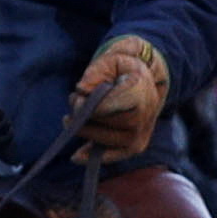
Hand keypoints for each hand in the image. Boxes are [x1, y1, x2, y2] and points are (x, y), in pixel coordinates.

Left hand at [71, 36, 166, 160]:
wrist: (145, 79)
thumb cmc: (122, 69)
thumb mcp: (109, 61)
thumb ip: (94, 73)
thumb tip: (81, 91)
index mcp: (140, 89)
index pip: (111, 105)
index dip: (91, 106)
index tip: (78, 98)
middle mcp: (145, 114)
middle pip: (107, 124)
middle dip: (84, 117)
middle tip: (73, 103)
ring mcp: (141, 132)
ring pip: (106, 140)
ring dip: (85, 131)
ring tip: (71, 118)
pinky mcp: (136, 146)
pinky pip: (115, 155)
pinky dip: (94, 156)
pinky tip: (77, 156)